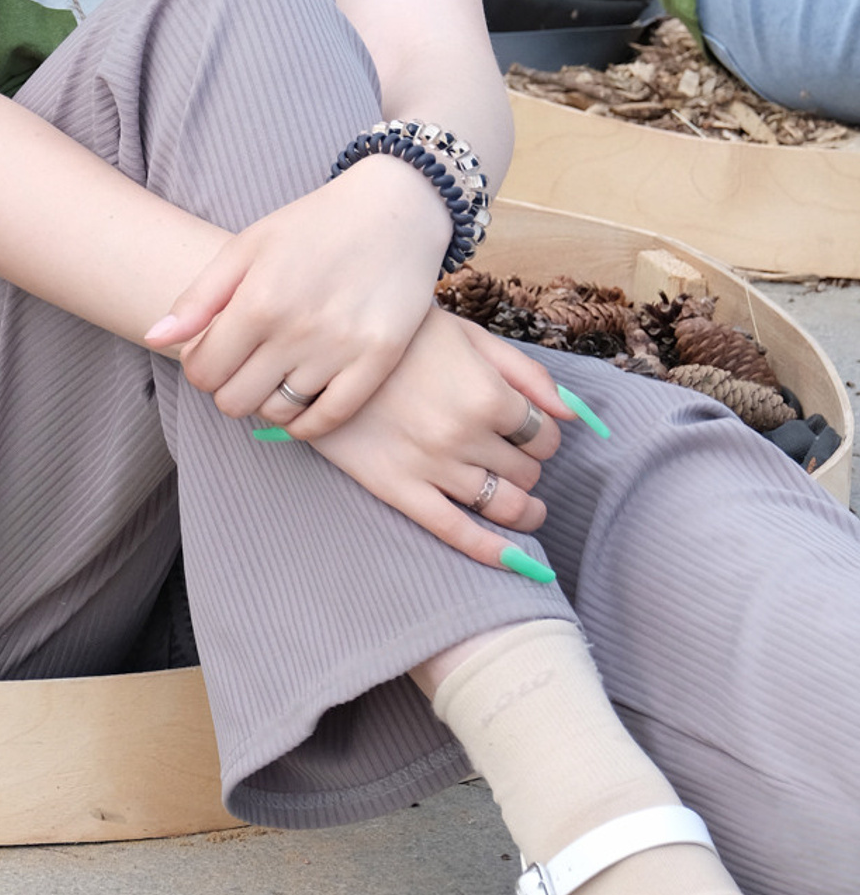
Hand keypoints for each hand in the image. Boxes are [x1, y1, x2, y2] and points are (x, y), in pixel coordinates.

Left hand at [145, 156, 456, 433]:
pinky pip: (328, 420)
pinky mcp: (378, 362)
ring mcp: (341, 350)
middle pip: (235, 401)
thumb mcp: (246, 248)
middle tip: (242, 363)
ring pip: (279, 414)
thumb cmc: (311, 226)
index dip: (199, 367)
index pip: (203, 373)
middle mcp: (298, 331)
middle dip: (228, 386)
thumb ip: (198, 298)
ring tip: (274, 372)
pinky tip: (300, 399)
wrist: (393, 210)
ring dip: (267, 400)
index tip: (213, 352)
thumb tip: (155, 338)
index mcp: (258, 301)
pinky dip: (307, 422)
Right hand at [309, 307, 576, 569]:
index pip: (544, 436)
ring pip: (504, 505)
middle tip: (508, 455)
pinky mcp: (399, 488)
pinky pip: (456, 532)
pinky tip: (517, 561)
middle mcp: (465, 435)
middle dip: (525, 465)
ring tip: (521, 504)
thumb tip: (573, 413)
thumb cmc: (400, 335)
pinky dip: (492, 552)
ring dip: (523, 508)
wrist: (321, 349)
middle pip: (527, 472)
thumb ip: (525, 371)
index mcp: (486, 394)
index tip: (525, 431)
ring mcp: (433, 466)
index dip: (541, 435)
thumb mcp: (466, 334)